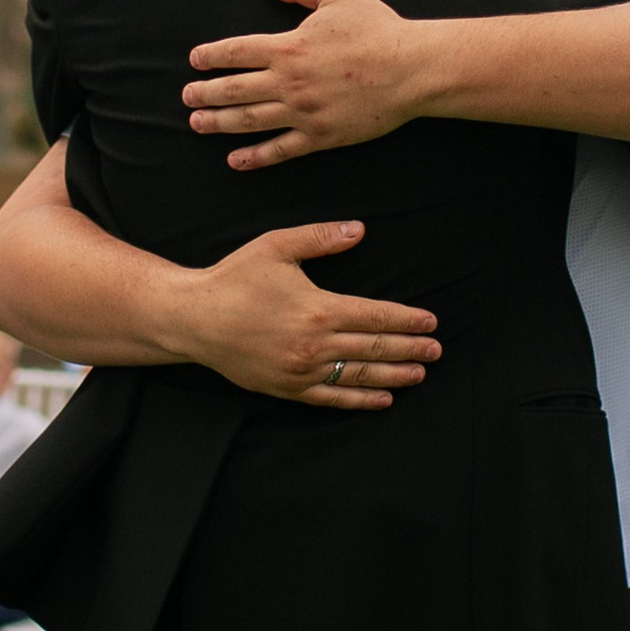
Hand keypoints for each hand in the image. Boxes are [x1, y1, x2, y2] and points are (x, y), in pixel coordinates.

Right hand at [166, 220, 440, 410]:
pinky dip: (360, 400)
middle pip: (373, 349)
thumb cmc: (234, 278)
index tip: (431, 321)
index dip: (406, 319)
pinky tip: (383, 399)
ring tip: (420, 373)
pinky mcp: (287, 388)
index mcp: (318, 309)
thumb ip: (321, 237)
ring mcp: (301, 371)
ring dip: (393, 375)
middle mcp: (314, 345)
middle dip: (410, 348)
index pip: (375, 317)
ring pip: (358, 376)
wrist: (193, 319)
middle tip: (437, 350)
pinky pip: (332, 398)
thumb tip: (359, 230)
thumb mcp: (276, 246)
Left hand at [183, 0, 426, 169]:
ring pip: (249, 120)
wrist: (412, 69)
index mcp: (289, 47)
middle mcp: (289, 81)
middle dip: (205, 93)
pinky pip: (280, 150)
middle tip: (187, 97)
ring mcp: (303, 112)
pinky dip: (254, 157)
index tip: (195, 60)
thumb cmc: (377, 29)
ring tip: (198, 123)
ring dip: (219, 122)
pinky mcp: (320, 136)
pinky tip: (235, 160)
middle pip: (234, 89)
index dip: (212, 56)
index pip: (237, 51)